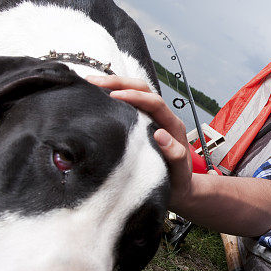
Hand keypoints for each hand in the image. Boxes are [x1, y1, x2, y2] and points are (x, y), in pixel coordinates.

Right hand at [86, 75, 193, 210]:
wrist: (179, 189)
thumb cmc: (179, 181)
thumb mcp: (179, 172)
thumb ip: (175, 155)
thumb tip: (161, 134)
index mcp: (173, 126)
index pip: (154, 103)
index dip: (135, 97)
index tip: (113, 96)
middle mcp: (163, 118)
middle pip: (143, 89)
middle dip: (120, 82)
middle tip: (93, 81)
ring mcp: (152, 119)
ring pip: (135, 93)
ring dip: (115, 85)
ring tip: (91, 83)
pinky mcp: (142, 124)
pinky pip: (129, 105)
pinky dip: (114, 96)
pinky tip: (97, 96)